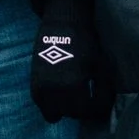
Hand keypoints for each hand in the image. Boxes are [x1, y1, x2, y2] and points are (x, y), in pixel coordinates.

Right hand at [29, 0, 110, 123]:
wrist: (62, 23)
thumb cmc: (85, 42)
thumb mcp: (99, 66)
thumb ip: (101, 89)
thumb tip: (104, 108)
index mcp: (73, 86)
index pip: (90, 110)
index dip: (100, 106)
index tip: (103, 100)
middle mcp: (55, 91)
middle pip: (73, 114)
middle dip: (84, 108)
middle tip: (90, 97)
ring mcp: (42, 88)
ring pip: (55, 114)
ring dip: (67, 108)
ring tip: (76, 97)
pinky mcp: (34, 85)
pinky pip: (43, 105)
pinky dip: (53, 103)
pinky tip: (62, 94)